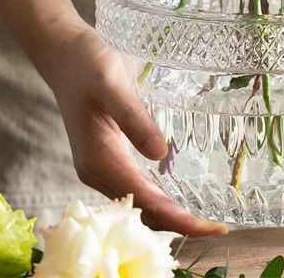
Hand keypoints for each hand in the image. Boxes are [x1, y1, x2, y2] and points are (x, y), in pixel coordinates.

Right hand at [37, 19, 227, 236]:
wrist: (64, 55)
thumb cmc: (87, 64)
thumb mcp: (111, 83)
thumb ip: (134, 117)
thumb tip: (160, 154)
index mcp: (99, 159)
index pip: (143, 201)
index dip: (176, 218)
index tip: (207, 227)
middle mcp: (97, 171)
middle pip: (141, 212)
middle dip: (179, 224)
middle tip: (218, 229)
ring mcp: (100, 167)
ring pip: (137, 205)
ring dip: (169, 216)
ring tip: (206, 220)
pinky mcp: (106, 158)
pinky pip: (134, 190)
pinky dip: (158, 201)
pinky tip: (179, 197)